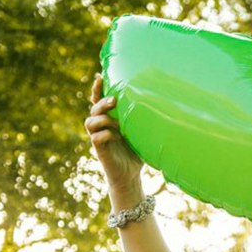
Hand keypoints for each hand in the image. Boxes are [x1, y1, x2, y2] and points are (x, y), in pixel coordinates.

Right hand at [84, 73, 144, 194]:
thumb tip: (162, 101)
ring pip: (90, 121)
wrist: (130, 175)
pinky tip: (116, 135)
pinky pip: (96, 138)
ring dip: (102, 118)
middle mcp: (101, 126)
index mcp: (108, 119)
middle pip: (93, 108)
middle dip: (101, 101)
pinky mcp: (100, 150)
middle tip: (114, 99)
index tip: (99, 76)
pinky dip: (105, 134)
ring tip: (115, 121)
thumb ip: (142, 118)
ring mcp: (98, 138)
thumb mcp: (140, 131)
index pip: (98, 100)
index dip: (97, 89)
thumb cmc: (136, 151)